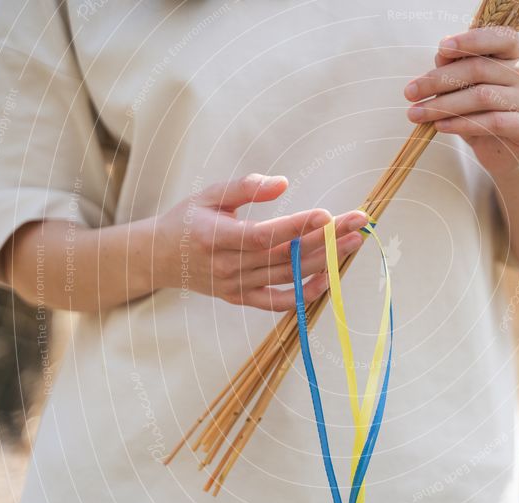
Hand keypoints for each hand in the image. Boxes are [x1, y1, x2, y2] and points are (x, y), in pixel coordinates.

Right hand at [153, 173, 366, 310]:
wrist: (160, 257)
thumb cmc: (188, 220)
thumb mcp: (209, 195)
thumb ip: (245, 188)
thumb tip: (282, 183)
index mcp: (216, 237)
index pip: (264, 236)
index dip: (296, 227)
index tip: (327, 214)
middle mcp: (227, 266)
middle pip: (284, 255)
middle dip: (325, 239)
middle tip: (358, 224)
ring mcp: (235, 286)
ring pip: (287, 276)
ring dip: (324, 261)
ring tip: (352, 244)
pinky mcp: (241, 298)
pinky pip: (277, 302)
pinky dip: (303, 294)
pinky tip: (329, 279)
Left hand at [404, 26, 518, 177]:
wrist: (501, 152)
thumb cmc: (479, 113)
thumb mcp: (462, 88)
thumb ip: (454, 68)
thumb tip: (441, 55)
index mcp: (513, 54)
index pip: (499, 37)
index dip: (470, 41)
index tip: (441, 49)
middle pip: (479, 69)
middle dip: (438, 81)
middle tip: (409, 93)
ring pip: (482, 96)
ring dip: (443, 105)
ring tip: (417, 114)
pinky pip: (492, 122)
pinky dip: (461, 124)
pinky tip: (439, 126)